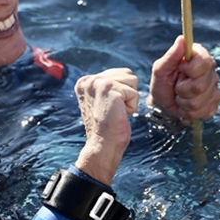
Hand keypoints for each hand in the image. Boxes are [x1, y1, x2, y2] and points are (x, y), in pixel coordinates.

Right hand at [73, 68, 139, 185]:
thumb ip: (108, 85)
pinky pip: (135, 93)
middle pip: (127, 74)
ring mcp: (98, 83)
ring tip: (116, 111)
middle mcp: (89, 80)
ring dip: (129, 99)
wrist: (102, 145)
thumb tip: (126, 74)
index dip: (121, 92)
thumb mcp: (102, 100)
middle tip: (113, 110)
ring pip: (132, 81)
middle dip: (127, 93)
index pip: (118, 73)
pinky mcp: (109, 89)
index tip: (107, 107)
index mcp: (84, 81)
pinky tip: (118, 115)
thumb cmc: (106, 127)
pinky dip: (132, 107)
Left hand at [148, 35, 219, 121]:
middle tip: (177, 88)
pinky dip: (190, 113)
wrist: (163, 103)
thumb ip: (171, 55)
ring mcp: (214, 88)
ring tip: (180, 98)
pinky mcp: (214, 104)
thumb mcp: (160, 69)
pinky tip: (186, 107)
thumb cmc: (162, 82)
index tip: (180, 70)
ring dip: (184, 103)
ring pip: (201, 102)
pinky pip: (204, 112)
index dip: (190, 70)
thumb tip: (182, 39)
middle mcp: (210, 71)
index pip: (204, 62)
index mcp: (199, 57)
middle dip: (182, 91)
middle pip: (201, 86)